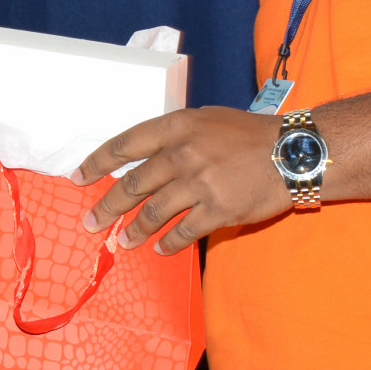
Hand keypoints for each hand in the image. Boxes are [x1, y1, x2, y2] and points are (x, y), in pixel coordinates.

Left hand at [71, 106, 289, 254]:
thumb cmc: (248, 134)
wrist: (292, 152)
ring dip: (134, 230)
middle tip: (91, 222)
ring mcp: (200, 183)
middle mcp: (183, 153)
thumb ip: (175, 136)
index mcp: (178, 126)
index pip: (125, 144)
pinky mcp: (217, 209)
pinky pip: (183, 232)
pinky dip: (168, 243)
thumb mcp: (206, 120)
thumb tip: (144, 159)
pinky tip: (159, 249)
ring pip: (154, 212)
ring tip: (122, 240)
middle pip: (134, 184)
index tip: (79, 178)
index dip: (98, 162)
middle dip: (107, 206)